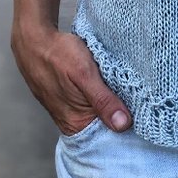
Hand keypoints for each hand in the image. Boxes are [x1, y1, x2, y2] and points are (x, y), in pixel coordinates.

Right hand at [11, 25, 132, 135]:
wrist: (33, 39)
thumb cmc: (57, 55)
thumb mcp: (84, 74)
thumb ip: (103, 100)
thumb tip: (123, 125)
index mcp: (75, 123)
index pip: (107, 138)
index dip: (126, 131)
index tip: (145, 119)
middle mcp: (71, 122)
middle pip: (103, 127)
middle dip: (121, 117)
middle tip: (142, 103)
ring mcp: (68, 110)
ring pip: (98, 113)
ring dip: (112, 105)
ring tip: (130, 93)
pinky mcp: (68, 98)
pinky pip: (91, 103)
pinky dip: (102, 96)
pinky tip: (112, 86)